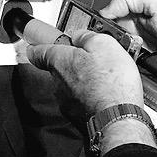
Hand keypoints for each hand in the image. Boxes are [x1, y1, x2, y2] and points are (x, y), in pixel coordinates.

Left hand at [25, 29, 143, 124]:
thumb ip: (85, 37)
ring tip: (106, 80)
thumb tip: (79, 36)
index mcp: (60, 61)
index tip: (39, 43)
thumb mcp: (103, 44)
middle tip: (91, 60)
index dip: (37, 45)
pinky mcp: (78, 117)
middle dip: (72, 63)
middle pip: (58, 68)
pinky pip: (81, 102)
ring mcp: (66, 102)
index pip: (36, 52)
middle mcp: (58, 83)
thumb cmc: (111, 84)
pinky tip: (108, 96)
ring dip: (84, 82)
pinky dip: (91, 98)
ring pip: (70, 86)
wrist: (119, 120)